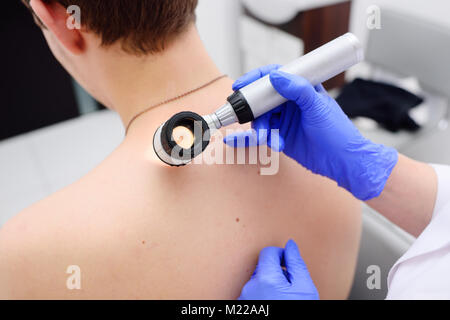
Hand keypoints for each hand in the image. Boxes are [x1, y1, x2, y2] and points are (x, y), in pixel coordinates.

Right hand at [225, 65, 397, 200]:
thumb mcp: (317, 107)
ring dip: (261, 128)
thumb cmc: (337, 132)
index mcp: (301, 88)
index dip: (256, 78)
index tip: (241, 85)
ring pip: (261, 118)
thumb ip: (298, 90)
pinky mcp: (281, 135)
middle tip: (247, 115)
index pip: (274, 76)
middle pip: (262, 99)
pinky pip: (266, 134)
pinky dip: (268, 138)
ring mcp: (285, 119)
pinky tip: (277, 144)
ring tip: (267, 138)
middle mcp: (290, 102)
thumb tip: (276, 76)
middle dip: (253, 108)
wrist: (341, 162)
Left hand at [239, 240, 318, 299]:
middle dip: (276, 271)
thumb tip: (290, 245)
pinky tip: (274, 303)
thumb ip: (297, 264)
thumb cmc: (299, 312)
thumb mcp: (305, 289)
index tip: (289, 264)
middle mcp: (250, 287)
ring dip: (269, 284)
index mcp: (266, 279)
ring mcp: (244, 299)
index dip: (281, 255)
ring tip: (283, 298)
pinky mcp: (242, 306)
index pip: (268, 252)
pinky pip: (252, 293)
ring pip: (257, 281)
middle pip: (262, 267)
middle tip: (290, 286)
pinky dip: (263, 295)